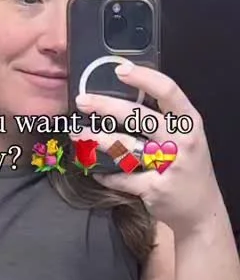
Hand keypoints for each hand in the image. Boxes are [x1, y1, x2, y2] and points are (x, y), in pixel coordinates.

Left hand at [75, 61, 222, 236]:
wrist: (201, 210)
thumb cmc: (188, 166)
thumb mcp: (185, 137)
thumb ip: (162, 119)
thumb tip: (122, 95)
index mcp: (189, 122)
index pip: (168, 92)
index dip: (143, 78)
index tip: (120, 70)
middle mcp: (181, 141)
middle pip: (139, 117)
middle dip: (105, 106)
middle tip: (82, 101)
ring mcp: (168, 166)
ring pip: (125, 146)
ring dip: (97, 139)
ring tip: (78, 133)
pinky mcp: (154, 188)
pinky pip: (121, 177)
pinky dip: (105, 173)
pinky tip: (95, 170)